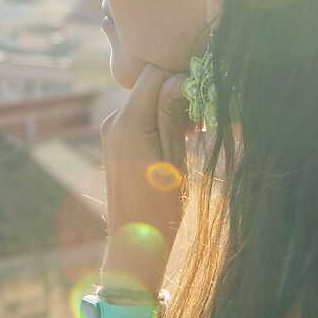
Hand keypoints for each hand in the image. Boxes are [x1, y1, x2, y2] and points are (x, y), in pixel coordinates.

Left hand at [99, 61, 192, 266]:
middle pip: (150, 82)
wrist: (135, 245)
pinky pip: (141, 115)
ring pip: (147, 98)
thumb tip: (180, 76)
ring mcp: (112, 131)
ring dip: (172, 105)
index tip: (205, 93)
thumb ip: (174, 116)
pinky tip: (181, 138)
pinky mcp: (116, 141)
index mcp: (128, 122)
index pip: (155, 72)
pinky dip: (161, 118)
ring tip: (194, 131)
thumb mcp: (175, 159)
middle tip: (204, 115)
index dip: (183, 74)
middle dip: (179, 90)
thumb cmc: (161, 208)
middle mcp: (114, 121)